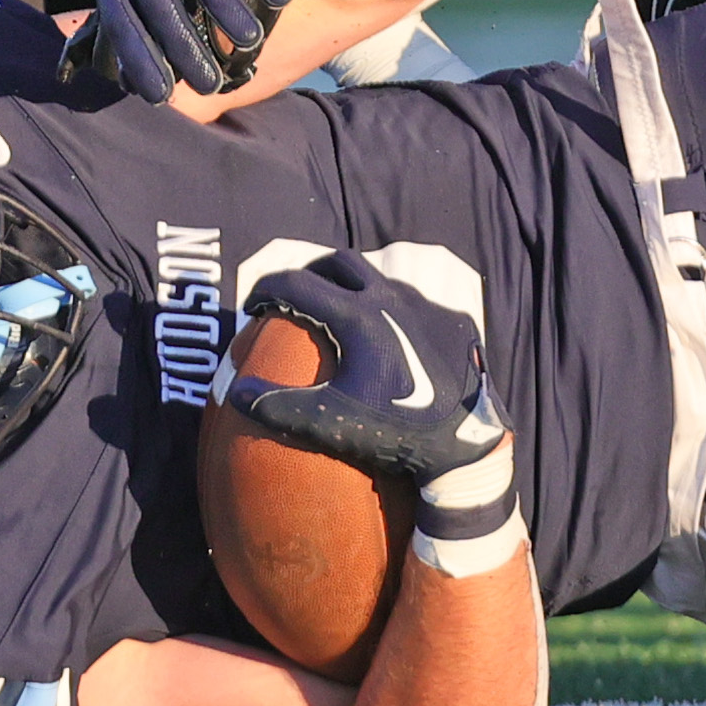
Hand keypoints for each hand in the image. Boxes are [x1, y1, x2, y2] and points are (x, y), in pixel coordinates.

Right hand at [228, 254, 509, 483]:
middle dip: (310, 271)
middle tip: (293, 293)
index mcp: (359, 315)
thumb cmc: (397, 434)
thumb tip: (236, 392)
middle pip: (341, 264)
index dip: (268, 289)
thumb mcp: (332, 424)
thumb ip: (279, 407)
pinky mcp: (453, 319)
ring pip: (380, 280)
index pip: (299, 284)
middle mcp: (393, 297)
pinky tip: (387, 340)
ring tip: (337, 312)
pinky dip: (389, 310)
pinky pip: (414, 303)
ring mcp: (427, 304)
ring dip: (352, 288)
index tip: (253, 305)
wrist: (470, 441)